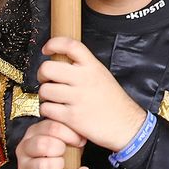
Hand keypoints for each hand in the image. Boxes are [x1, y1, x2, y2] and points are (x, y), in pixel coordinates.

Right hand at [15, 118, 88, 168]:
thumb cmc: (56, 155)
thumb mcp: (62, 140)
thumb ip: (70, 133)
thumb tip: (84, 132)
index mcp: (34, 131)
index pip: (51, 127)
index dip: (70, 134)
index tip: (81, 140)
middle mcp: (25, 147)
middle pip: (44, 144)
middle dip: (62, 149)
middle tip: (72, 152)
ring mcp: (24, 166)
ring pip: (44, 166)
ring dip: (61, 165)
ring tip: (68, 165)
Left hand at [39, 36, 147, 150]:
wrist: (126, 125)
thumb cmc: (114, 101)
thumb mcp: (103, 75)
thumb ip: (85, 66)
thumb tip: (62, 60)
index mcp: (92, 66)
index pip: (70, 45)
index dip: (54, 44)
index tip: (47, 50)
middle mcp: (84, 79)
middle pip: (48, 68)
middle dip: (42, 75)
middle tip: (47, 80)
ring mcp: (77, 98)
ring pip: (44, 90)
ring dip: (45, 95)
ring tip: (53, 98)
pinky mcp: (72, 116)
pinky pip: (47, 109)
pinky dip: (48, 110)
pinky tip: (56, 111)